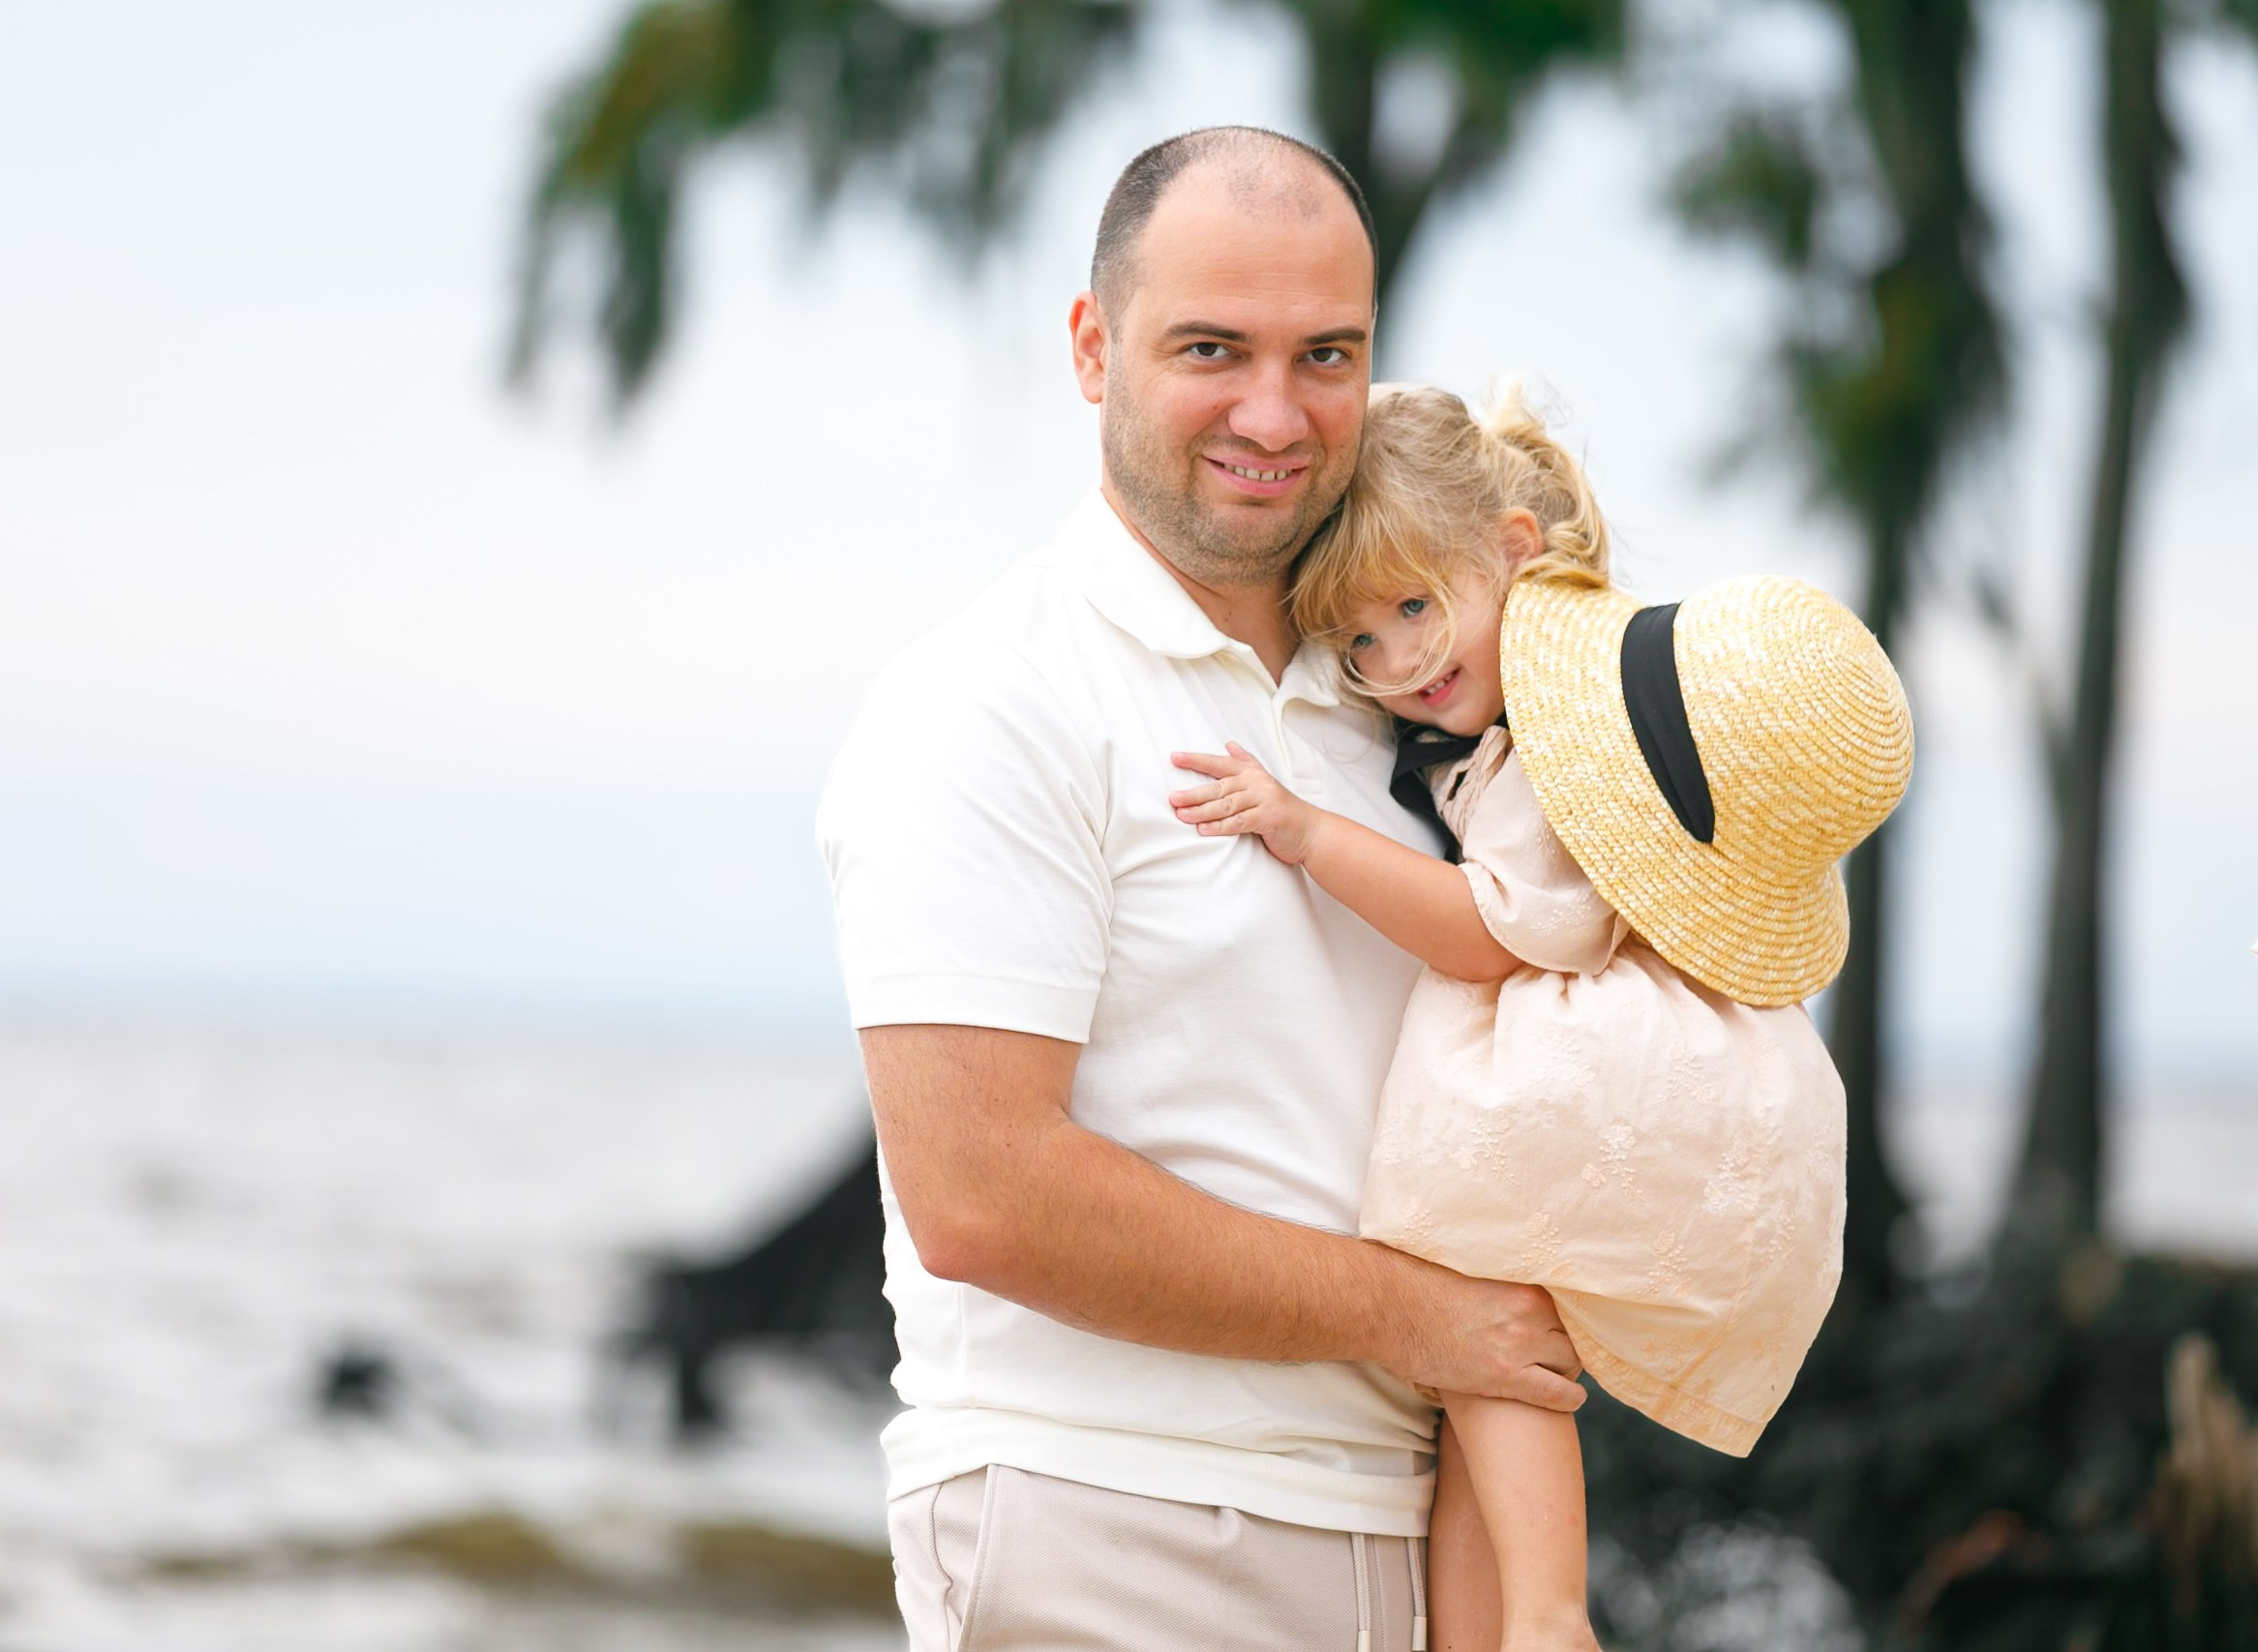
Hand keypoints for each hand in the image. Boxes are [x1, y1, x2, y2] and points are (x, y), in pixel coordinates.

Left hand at [1169, 743, 1323, 864]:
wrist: (1310, 830)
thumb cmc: (1282, 808)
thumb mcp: (1264, 781)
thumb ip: (1246, 762)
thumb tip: (1229, 744)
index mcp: (1251, 773)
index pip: (1219, 763)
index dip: (1196, 760)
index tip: (1174, 757)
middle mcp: (1256, 783)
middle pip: (1219, 787)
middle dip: (1193, 793)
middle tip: (1172, 798)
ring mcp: (1263, 800)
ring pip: (1226, 805)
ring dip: (1202, 811)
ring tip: (1182, 815)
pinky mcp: (1268, 818)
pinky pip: (1239, 822)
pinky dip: (1220, 827)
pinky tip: (1204, 830)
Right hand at [1388, 1261, 1586, 1411]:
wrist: (1387, 1307)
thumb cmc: (1415, 1281)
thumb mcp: (1465, 1264)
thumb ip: (1494, 1269)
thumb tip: (1502, 1260)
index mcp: (1520, 1278)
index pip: (1565, 1301)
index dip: (1562, 1316)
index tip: (1556, 1324)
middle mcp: (1528, 1309)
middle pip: (1571, 1332)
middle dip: (1565, 1343)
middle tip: (1554, 1353)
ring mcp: (1519, 1343)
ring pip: (1570, 1361)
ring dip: (1564, 1370)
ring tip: (1555, 1375)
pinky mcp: (1505, 1377)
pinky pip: (1557, 1393)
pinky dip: (1568, 1398)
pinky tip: (1568, 1399)